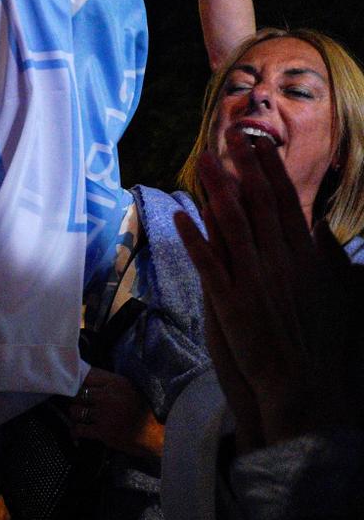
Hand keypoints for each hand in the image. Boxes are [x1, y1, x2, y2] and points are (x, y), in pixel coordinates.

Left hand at [67, 368, 162, 457]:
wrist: (159, 435)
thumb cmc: (144, 411)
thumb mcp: (130, 389)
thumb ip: (109, 384)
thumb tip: (84, 378)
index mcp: (116, 383)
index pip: (86, 376)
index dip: (78, 381)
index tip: (75, 385)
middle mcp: (108, 396)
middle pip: (77, 393)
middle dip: (76, 399)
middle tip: (78, 403)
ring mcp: (104, 415)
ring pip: (75, 410)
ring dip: (75, 414)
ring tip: (81, 416)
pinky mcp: (103, 432)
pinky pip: (78, 429)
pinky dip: (76, 430)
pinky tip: (78, 431)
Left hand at [176, 131, 359, 451]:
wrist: (308, 385)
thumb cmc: (323, 344)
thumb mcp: (337, 292)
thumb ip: (327, 257)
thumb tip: (319, 228)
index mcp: (307, 257)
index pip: (287, 204)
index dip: (271, 172)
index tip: (259, 145)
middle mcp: (283, 261)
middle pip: (259, 205)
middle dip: (244, 168)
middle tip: (228, 135)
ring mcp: (257, 280)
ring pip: (233, 225)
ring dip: (217, 190)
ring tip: (203, 162)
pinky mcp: (232, 303)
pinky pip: (210, 263)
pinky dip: (195, 237)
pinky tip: (181, 214)